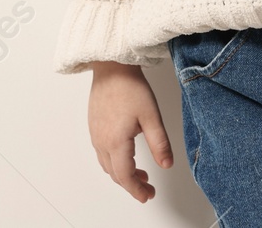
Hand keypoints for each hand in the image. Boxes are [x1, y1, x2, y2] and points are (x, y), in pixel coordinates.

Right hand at [89, 62, 173, 201]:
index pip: (125, 176)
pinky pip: (102, 153)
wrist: (111, 67)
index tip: (147, 195)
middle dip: (131, 185)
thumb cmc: (130, 87)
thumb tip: (167, 164)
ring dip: (122, 174)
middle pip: (115, 174)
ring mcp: (95, 134)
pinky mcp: (94, 126)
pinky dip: (114, 161)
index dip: (137, 190)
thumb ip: (159, 143)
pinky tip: (126, 155)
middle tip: (147, 188)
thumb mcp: (151, 116)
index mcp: (116, 142)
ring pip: (107, 165)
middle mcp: (102, 142)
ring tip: (140, 174)